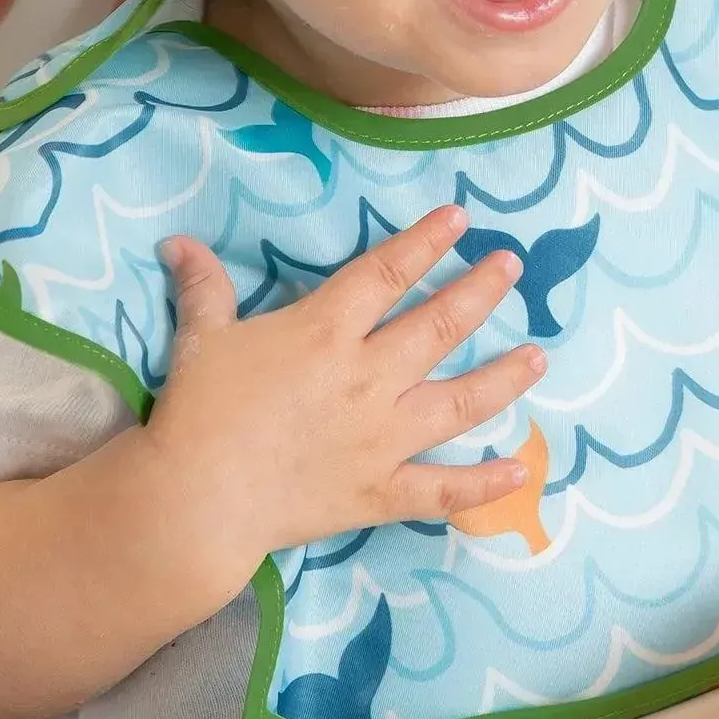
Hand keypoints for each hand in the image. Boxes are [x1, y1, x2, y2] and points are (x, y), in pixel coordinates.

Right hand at [146, 207, 546, 584]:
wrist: (197, 500)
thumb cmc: (200, 413)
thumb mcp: (202, 339)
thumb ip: (203, 287)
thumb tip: (178, 242)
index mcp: (326, 332)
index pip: (387, 274)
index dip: (425, 242)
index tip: (460, 219)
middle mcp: (368, 378)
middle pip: (439, 326)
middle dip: (480, 291)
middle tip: (513, 266)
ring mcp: (382, 438)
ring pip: (459, 401)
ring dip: (504, 377)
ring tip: (539, 355)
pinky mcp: (381, 491)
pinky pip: (444, 489)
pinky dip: (485, 483)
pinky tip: (522, 470)